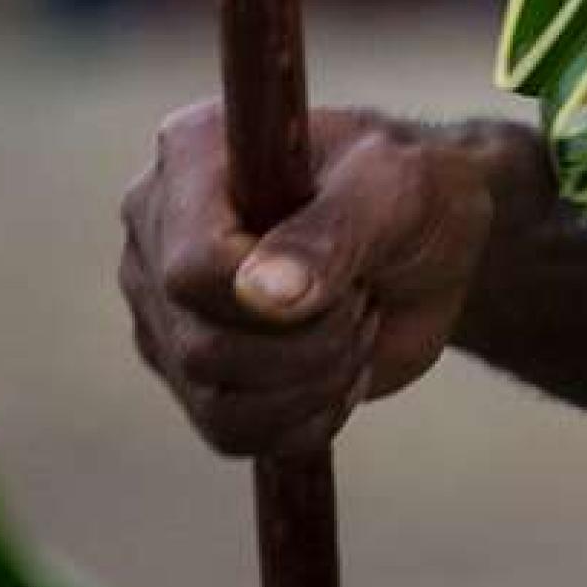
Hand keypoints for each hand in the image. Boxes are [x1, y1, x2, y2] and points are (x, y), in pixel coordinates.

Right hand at [119, 101, 499, 458]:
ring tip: (355, 327)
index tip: (343, 281)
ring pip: (214, 400)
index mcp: (191, 154)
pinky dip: (305, 418)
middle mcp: (159, 230)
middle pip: (200, 344)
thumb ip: (331, 232)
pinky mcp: (191, 370)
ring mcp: (166, 306)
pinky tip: (340, 370)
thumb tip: (260, 295)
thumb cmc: (410, 189)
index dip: (265, 296)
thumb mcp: (393, 189)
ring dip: (313, 381)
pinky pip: (229, 433)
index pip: (192, 265)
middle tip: (362, 300)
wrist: (427, 244)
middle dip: (308, 343)